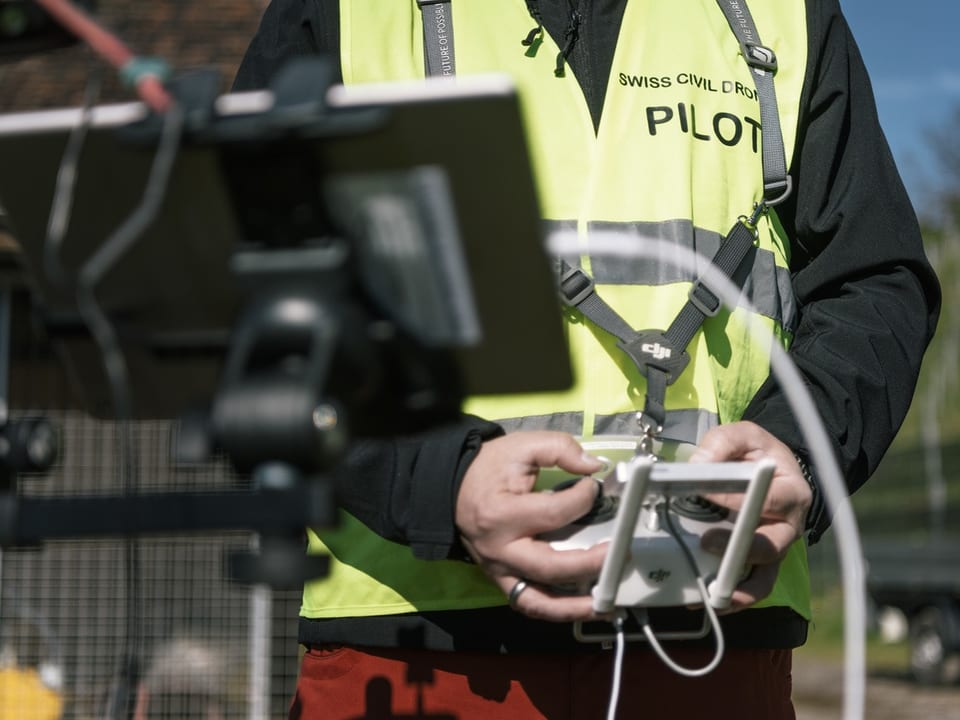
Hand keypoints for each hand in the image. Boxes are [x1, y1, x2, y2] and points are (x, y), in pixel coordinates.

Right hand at [455, 431, 607, 621]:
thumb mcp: (522, 445)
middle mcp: (499, 549)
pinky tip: (583, 607)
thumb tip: (595, 468)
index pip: (554, 514)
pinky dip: (557, 610)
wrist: (452, 486)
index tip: (595, 487)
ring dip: (575, 606)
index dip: (583, 499)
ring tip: (607, 603)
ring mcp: (498, 570)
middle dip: (590, 564)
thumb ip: (560, 449)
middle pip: (550, 566)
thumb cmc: (488, 467)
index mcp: (502, 514)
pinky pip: (529, 604)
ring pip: (538, 601)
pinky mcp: (501, 580)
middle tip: (619, 554)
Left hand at [689, 421, 811, 611]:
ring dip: (736, 587)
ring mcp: (775, 550)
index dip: (734, 499)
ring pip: (764, 578)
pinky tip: (705, 599)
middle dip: (738, 549)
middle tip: (706, 542)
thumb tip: (698, 465)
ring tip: (708, 592)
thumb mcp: (745, 435)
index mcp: (792, 493)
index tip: (703, 493)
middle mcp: (788, 527)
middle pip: (771, 547)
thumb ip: (723, 443)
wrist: (769, 470)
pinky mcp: (760, 565)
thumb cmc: (758, 454)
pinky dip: (731, 597)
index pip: (768, 500)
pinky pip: (750, 588)